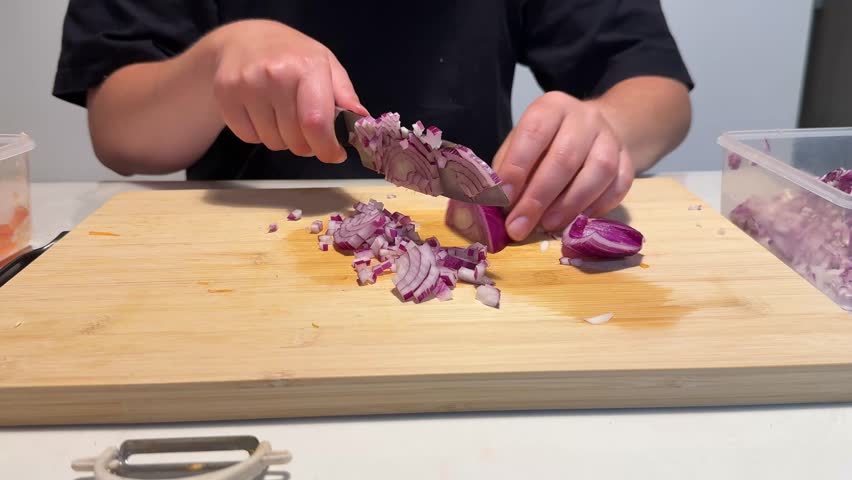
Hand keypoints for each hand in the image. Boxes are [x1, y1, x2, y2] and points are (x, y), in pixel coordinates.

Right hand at [208, 20, 368, 162]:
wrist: (243, 39)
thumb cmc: (292, 56)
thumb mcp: (326, 65)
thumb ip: (345, 94)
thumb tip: (361, 119)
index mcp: (307, 66)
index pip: (316, 122)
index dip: (326, 148)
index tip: (333, 155)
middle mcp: (276, 74)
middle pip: (296, 140)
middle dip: (306, 145)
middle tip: (305, 129)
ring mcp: (247, 84)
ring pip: (273, 143)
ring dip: (282, 139)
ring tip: (281, 115)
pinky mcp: (225, 95)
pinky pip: (250, 138)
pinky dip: (258, 134)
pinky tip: (260, 113)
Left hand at [493, 91, 633, 240]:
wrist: (592, 129)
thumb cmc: (546, 142)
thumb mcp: (520, 145)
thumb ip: (507, 170)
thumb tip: (495, 204)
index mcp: (551, 108)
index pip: (534, 133)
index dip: (517, 167)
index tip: (503, 199)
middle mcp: (584, 118)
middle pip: (565, 158)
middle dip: (539, 198)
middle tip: (519, 227)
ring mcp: (610, 138)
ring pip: (598, 171)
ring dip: (570, 204)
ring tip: (548, 226)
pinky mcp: (628, 160)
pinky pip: (618, 185)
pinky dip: (597, 207)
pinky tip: (576, 221)